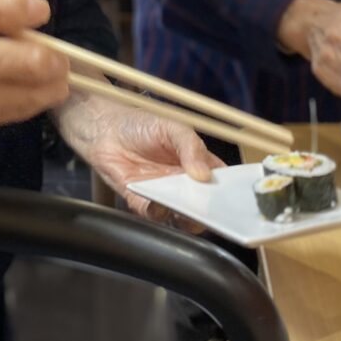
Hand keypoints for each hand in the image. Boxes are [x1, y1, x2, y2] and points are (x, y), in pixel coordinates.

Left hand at [55, 87, 224, 232]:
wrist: (103, 128)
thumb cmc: (140, 124)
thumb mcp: (173, 127)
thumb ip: (191, 146)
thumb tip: (204, 174)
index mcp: (197, 163)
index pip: (220, 183)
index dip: (230, 192)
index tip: (236, 197)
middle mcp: (183, 183)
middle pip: (205, 205)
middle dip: (211, 210)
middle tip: (214, 208)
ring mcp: (164, 194)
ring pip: (182, 216)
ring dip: (187, 216)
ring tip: (189, 208)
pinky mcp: (141, 202)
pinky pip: (155, 215)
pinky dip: (159, 213)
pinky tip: (161, 203)